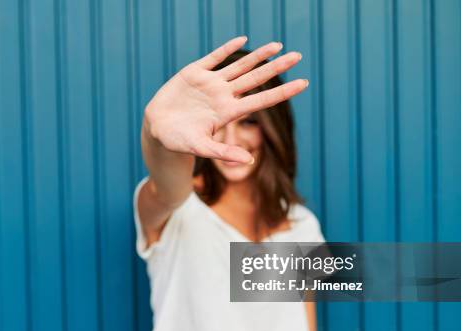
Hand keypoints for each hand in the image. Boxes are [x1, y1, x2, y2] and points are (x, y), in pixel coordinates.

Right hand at [143, 36, 307, 163]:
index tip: (304, 83)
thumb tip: (249, 160)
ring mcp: (210, 83)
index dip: (283, 91)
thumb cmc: (178, 142)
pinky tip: (243, 40)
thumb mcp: (201, 148)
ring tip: (278, 45)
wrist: (156, 129)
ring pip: (240, 66)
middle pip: (256, 78)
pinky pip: (214, 58)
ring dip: (259, 55)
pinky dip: (228, 48)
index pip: (262, 100)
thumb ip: (224, 152)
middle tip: (298, 56)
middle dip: (277, 67)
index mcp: (228, 112)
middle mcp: (224, 96)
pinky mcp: (194, 73)